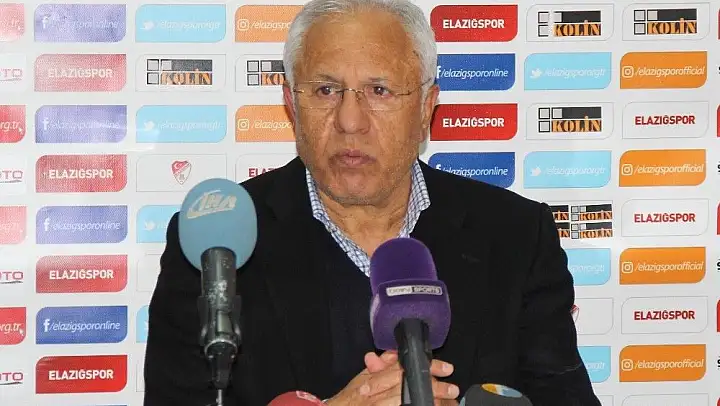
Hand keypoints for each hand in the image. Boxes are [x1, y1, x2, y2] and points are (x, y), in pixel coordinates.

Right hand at [325, 351, 458, 405]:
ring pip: (411, 402)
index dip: (427, 368)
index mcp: (375, 380)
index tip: (445, 368)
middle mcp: (379, 395)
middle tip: (452, 389)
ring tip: (449, 404)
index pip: (405, 369)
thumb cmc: (351, 398)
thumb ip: (380, 366)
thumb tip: (394, 353)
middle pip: (411, 387)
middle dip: (434, 388)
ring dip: (432, 403)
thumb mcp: (363, 378)